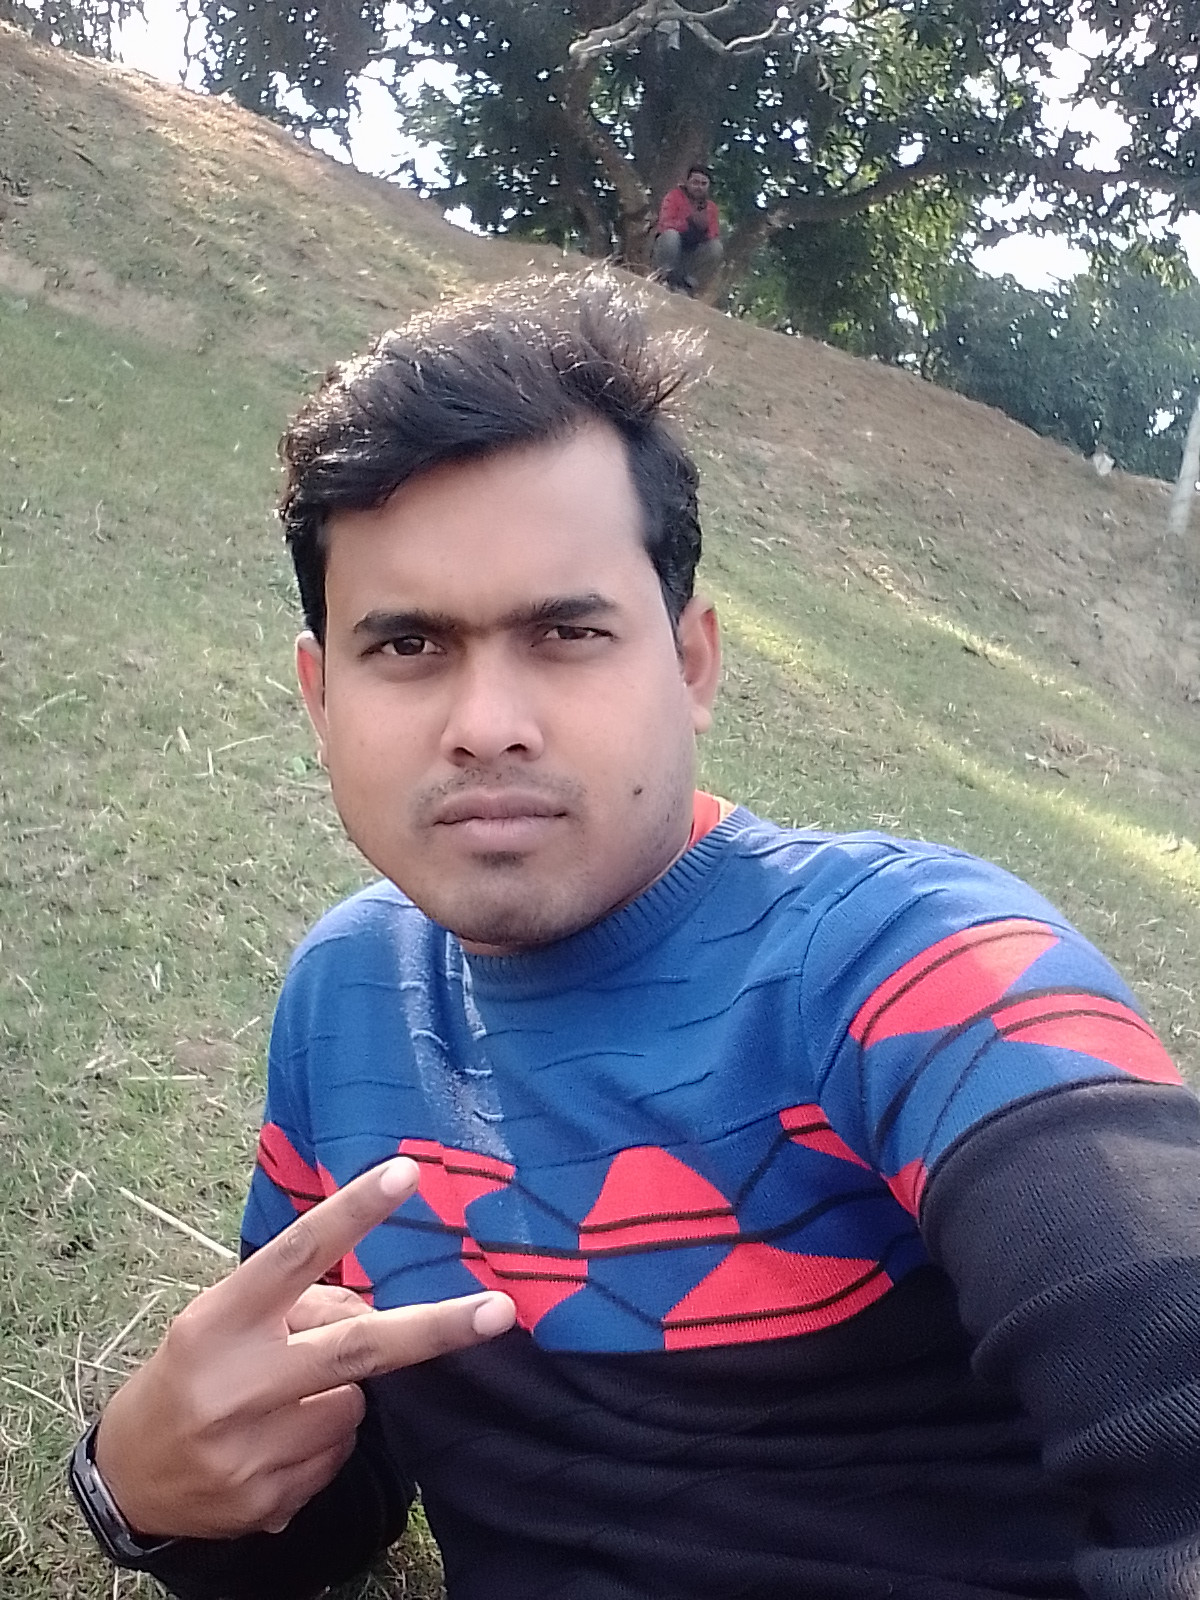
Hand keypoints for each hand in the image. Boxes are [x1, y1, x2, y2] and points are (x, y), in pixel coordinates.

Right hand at [93, 1158, 514, 1539]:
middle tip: (499, 1311)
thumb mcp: (220, 1319)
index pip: (297, 1253)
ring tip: (283, 1402)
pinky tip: (276, 1443)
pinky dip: (323, 1443)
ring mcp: (252, 1449)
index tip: (407, 1174)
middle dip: (435, 1328)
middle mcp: (236, 1383)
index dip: (354, 1212)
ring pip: (353, 1405)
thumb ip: (294, 1305)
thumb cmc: (190, 1372)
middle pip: (356, 1346)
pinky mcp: (268, 1502)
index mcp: (220, 1320)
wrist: (127, 1478)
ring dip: (341, 1396)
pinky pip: (337, 1457)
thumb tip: (376, 1304)